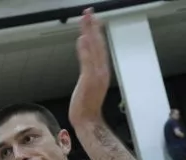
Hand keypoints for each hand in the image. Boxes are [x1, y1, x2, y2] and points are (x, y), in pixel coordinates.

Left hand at [69, 8, 110, 126]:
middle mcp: (102, 70)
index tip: (94, 18)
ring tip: (87, 19)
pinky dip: (86, 50)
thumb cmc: (86, 105)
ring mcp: (96, 75)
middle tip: (89, 12)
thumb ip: (86, 64)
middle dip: (94, 27)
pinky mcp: (89, 81)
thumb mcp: (87, 82)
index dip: (97, 32)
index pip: (100, 47)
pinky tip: (83, 38)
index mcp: (102, 70)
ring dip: (90, 33)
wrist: (88, 121)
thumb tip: (84, 47)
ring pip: (94, 49)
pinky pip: (87, 62)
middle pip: (98, 44)